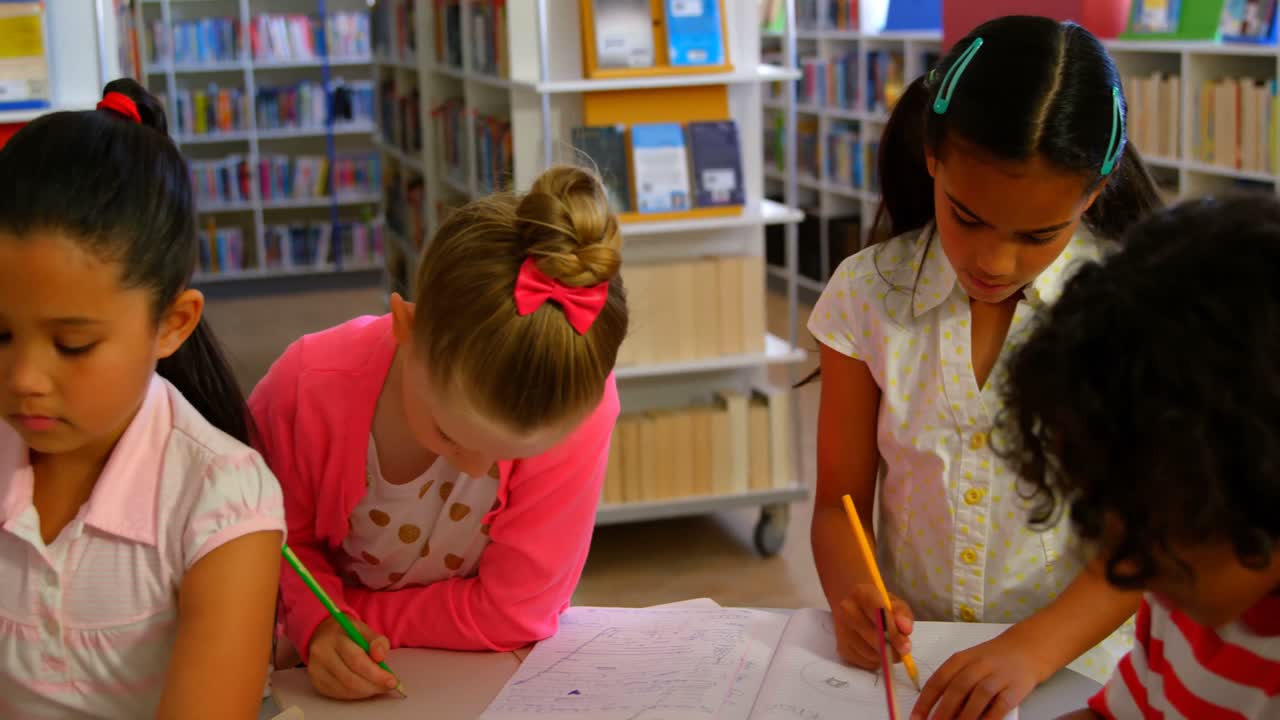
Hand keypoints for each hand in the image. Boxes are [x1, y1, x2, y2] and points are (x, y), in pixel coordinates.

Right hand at [306, 615, 397, 699]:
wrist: (323, 635)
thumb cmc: (348, 634)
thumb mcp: (364, 630)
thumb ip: (377, 641)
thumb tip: (380, 657)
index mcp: (335, 638)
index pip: (356, 660)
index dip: (376, 674)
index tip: (392, 681)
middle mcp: (322, 655)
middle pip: (350, 679)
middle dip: (373, 686)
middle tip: (388, 686)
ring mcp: (316, 671)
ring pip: (345, 689)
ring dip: (366, 691)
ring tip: (379, 686)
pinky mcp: (317, 682)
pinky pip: (339, 694)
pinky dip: (356, 694)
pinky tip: (365, 687)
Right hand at [833, 584, 913, 668]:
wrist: (853, 606)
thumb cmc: (878, 604)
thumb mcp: (895, 603)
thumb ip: (903, 615)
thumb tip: (906, 630)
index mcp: (861, 593)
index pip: (879, 614)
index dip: (893, 633)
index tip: (906, 647)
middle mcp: (847, 610)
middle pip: (872, 637)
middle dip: (891, 648)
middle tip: (902, 652)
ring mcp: (842, 630)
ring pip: (869, 653)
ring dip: (884, 656)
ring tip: (889, 648)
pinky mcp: (841, 648)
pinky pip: (864, 662)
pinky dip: (875, 661)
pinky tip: (876, 651)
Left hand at [912, 630, 1047, 719]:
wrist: (1028, 647)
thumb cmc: (993, 659)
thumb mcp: (969, 662)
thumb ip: (953, 681)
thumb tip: (935, 709)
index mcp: (961, 658)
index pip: (938, 680)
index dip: (925, 700)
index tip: (915, 717)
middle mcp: (979, 665)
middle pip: (957, 688)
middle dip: (943, 711)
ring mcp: (999, 675)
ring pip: (978, 697)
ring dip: (965, 717)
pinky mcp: (1016, 687)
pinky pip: (1001, 705)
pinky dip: (989, 718)